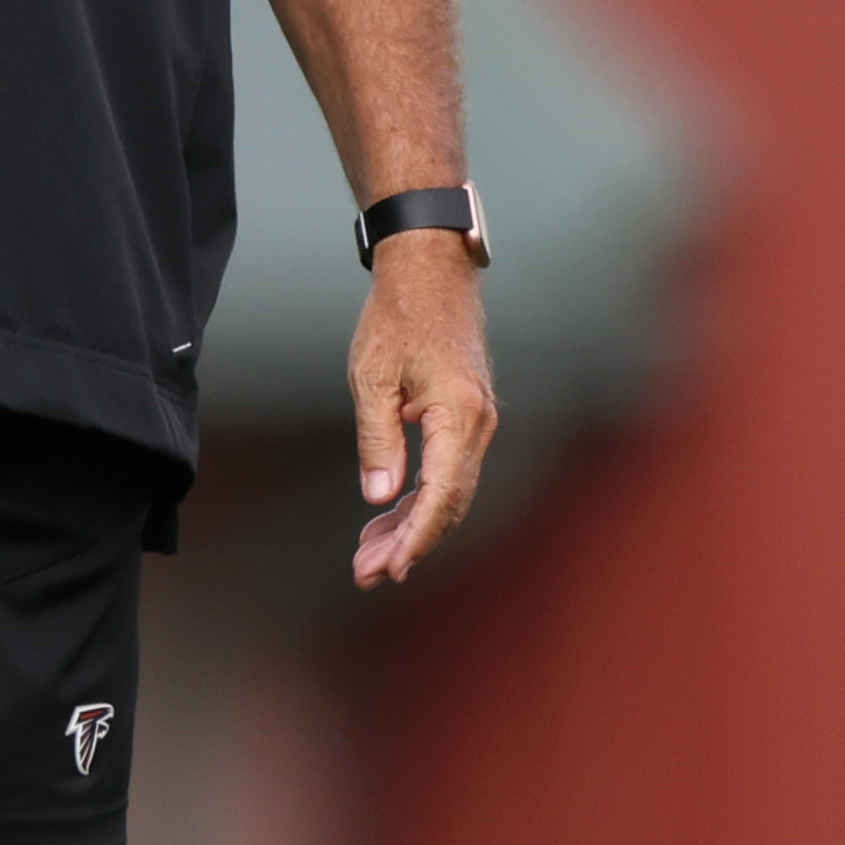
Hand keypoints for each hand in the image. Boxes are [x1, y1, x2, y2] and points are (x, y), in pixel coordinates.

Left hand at [341, 234, 497, 583]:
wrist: (432, 270)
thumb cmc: (399, 315)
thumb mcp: (372, 376)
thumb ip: (377, 438)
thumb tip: (379, 495)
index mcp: (459, 415)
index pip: (441, 495)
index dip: (415, 539)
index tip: (388, 568)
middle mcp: (478, 424)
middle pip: (450, 504)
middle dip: (409, 544)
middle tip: (365, 573)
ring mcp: (477, 422)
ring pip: (450, 493)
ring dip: (412, 527)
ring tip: (368, 555)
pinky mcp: (467, 418)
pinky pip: (448, 472)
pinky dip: (419, 499)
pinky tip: (387, 516)